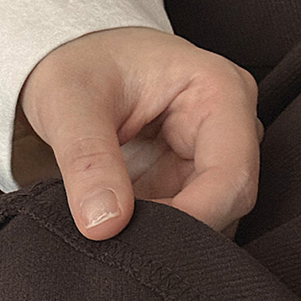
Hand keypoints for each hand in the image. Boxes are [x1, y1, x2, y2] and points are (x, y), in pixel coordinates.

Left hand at [13, 26, 263, 240]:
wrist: (69, 59)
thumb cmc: (76, 65)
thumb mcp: (69, 103)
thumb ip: (87, 161)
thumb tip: (103, 224)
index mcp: (219, 91)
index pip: (232, 177)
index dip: (193, 220)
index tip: (138, 241)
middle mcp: (228, 125)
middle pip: (226, 203)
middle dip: (175, 231)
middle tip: (116, 241)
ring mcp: (209, 155)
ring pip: (207, 218)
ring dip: (160, 234)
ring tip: (109, 226)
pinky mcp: (186, 178)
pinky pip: (182, 220)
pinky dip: (149, 231)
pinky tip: (115, 223)